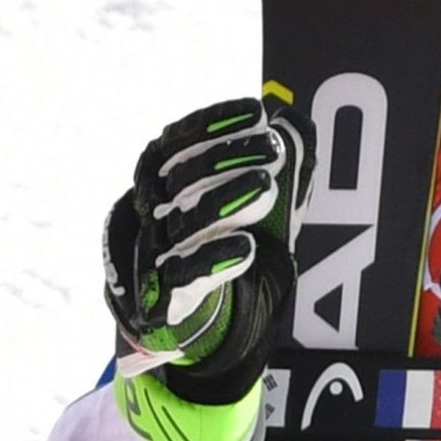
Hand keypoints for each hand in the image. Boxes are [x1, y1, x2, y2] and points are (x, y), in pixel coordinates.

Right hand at [103, 97, 307, 440]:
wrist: (191, 328)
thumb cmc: (219, 254)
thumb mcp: (252, 210)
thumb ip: (274, 169)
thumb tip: (296, 120)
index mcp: (156, 186)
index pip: (172, 144)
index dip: (209, 125)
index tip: (255, 111)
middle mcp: (144, 216)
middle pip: (172, 177)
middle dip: (224, 157)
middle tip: (273, 147)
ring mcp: (149, 257)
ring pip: (179, 223)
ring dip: (222, 201)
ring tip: (266, 185)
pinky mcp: (160, 300)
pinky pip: (184, 277)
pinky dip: (214, 260)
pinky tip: (248, 247)